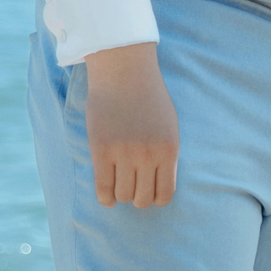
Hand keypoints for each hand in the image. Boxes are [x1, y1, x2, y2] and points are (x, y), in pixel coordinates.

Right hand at [85, 41, 180, 208]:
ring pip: (123, 195)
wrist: (124, 72)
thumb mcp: (169, 126)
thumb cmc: (148, 98)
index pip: (165, 194)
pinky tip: (106, 195)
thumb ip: (166, 154)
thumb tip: (159, 184)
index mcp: (169, 150)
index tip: (149, 191)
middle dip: (138, 197)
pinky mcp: (101, 150)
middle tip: (132, 187)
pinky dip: (105, 197)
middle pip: (142, 199)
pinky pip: (103, 187)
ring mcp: (124, 153)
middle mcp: (148, 155)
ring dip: (121, 194)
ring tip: (119, 183)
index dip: (156, 198)